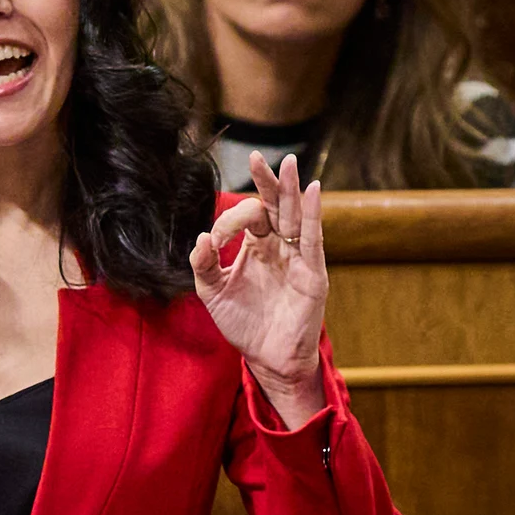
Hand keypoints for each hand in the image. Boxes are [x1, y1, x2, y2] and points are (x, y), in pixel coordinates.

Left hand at [190, 151, 327, 425]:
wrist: (267, 359)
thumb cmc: (243, 324)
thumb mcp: (212, 293)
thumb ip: (203, 265)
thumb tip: (201, 237)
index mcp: (256, 249)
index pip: (246, 219)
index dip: (229, 220)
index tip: (215, 237)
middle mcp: (278, 248)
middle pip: (274, 207)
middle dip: (266, 182)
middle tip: (256, 156)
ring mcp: (297, 258)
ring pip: (294, 217)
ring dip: (291, 190)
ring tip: (288, 163)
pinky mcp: (313, 273)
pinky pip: (313, 239)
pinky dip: (312, 215)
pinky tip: (312, 191)